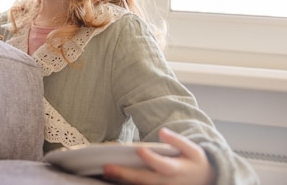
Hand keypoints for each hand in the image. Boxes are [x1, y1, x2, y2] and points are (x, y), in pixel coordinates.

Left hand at [102, 128, 216, 184]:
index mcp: (177, 170)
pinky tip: (113, 177)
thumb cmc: (195, 162)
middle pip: (145, 180)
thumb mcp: (192, 149)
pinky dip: (127, 184)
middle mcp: (168, 183)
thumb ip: (177, 140)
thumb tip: (163, 132)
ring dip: (122, 180)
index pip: (162, 165)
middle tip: (107, 167)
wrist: (205, 181)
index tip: (140, 150)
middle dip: (125, 174)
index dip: (151, 159)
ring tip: (106, 172)